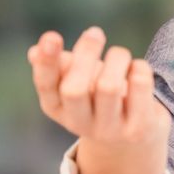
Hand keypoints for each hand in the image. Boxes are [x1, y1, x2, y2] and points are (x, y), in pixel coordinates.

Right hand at [27, 26, 170, 173]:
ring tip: (119, 54)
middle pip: (75, 89)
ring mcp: (110, 130)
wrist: (134, 140)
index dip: (47, 62)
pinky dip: (139, 68)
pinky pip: (139, 88)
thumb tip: (34, 52)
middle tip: (95, 32)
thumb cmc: (100, 100)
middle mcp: (80, 124)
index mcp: (58, 108)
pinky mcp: (139, 128)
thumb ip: (60, 67)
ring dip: (116, 57)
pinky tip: (137, 68)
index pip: (46, 86)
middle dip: (85, 54)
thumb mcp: (77, 83)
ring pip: (109, 87)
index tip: (51, 36)